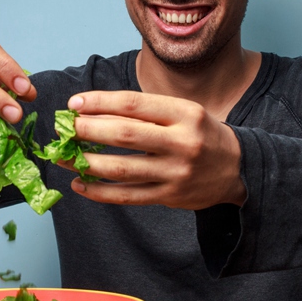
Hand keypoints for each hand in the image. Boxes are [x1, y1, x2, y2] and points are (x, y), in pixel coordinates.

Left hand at [60, 91, 246, 209]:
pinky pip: (128, 196)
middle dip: (88, 130)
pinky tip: (80, 185)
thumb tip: (94, 112)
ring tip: (63, 158)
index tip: (74, 104)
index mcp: (185, 114)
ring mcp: (176, 173)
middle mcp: (182, 142)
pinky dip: (100, 192)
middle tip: (64, 129)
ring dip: (86, 163)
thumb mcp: (185, 112)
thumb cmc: (203, 135)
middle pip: (125, 135)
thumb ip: (147, 112)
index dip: (99, 102)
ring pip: (123, 169)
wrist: (238, 169)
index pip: (133, 104)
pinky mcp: (170, 197)